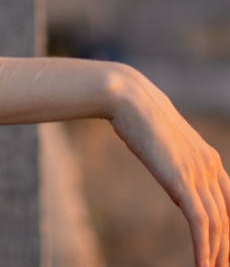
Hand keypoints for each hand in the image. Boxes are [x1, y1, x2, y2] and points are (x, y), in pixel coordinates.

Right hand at [110, 64, 229, 266]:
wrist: (129, 98)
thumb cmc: (141, 118)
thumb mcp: (167, 146)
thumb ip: (179, 167)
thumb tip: (180, 190)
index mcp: (210, 158)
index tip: (227, 250)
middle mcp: (210, 166)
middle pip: (229, 218)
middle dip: (228, 248)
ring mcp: (198, 173)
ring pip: (218, 225)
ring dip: (217, 254)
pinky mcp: (182, 181)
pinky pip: (201, 224)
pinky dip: (204, 249)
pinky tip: (202, 265)